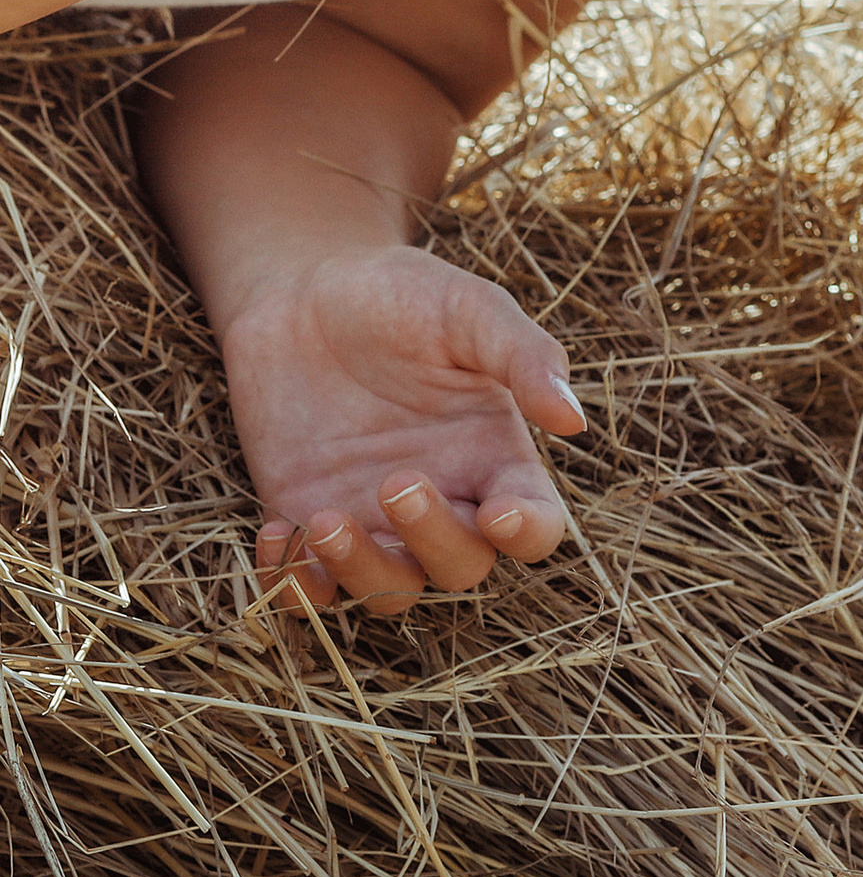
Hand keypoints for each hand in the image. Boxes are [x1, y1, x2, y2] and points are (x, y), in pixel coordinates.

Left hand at [218, 244, 585, 618]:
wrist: (303, 288)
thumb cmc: (402, 293)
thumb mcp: (470, 310)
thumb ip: (524, 357)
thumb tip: (573, 420)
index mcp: (495, 453)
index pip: (535, 523)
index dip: (527, 532)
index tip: (497, 511)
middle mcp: (444, 497)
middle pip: (461, 566)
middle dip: (433, 541)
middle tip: (396, 480)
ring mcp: (372, 516)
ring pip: (389, 589)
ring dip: (361, 572)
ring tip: (325, 519)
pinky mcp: (306, 518)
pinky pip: (309, 587)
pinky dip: (293, 585)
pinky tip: (276, 532)